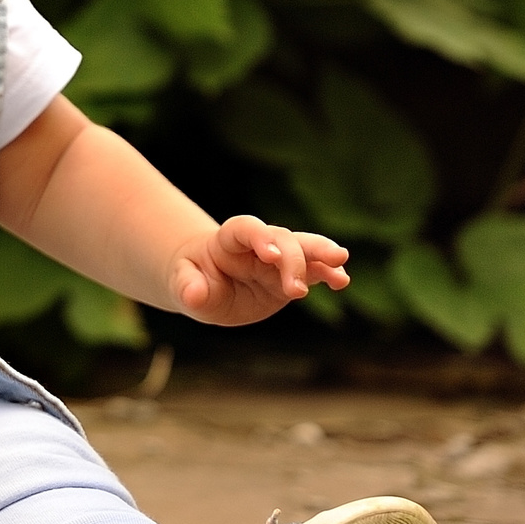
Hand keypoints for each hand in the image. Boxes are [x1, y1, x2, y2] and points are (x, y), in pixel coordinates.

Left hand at [169, 214, 348, 325]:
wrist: (207, 285)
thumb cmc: (193, 281)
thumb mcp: (182, 286)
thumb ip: (187, 287)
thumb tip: (192, 294)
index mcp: (229, 240)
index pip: (246, 229)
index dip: (259, 237)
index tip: (269, 255)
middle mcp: (258, 244)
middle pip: (281, 238)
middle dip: (293, 259)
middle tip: (296, 290)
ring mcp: (279, 259)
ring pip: (305, 248)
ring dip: (322, 257)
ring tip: (339, 272)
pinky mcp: (292, 275)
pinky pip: (315, 271)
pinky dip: (329, 274)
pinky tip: (341, 281)